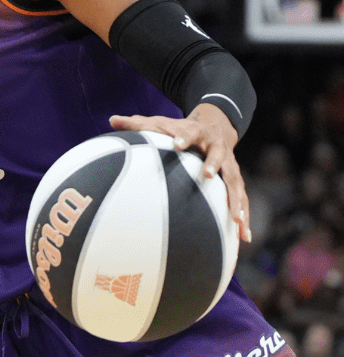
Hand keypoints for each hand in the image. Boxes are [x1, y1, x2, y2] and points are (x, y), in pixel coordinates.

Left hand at [110, 104, 250, 242]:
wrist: (216, 126)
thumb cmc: (182, 129)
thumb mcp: (162, 123)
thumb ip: (138, 124)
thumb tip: (112, 120)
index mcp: (199, 134)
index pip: (191, 133)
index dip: (184, 137)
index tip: (176, 143)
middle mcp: (218, 149)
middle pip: (219, 157)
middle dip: (214, 165)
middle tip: (208, 174)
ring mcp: (229, 165)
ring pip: (236, 183)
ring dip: (237, 201)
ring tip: (236, 221)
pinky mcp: (234, 180)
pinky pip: (241, 199)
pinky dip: (244, 216)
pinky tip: (244, 237)